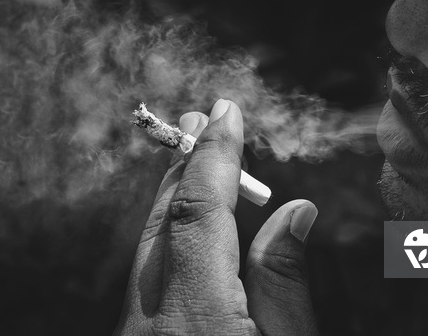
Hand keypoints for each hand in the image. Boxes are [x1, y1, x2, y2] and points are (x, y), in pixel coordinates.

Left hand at [114, 99, 318, 334]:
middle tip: (202, 119)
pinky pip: (149, 272)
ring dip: (176, 195)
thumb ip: (284, 282)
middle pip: (161, 223)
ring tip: (197, 158)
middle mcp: (147, 321)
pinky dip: (171, 231)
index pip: (197, 214)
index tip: (226, 112)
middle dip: (185, 165)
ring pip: (150, 246)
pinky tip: (190, 224)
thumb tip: (295, 211)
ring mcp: (132, 332)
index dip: (213, 158)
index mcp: (193, 317)